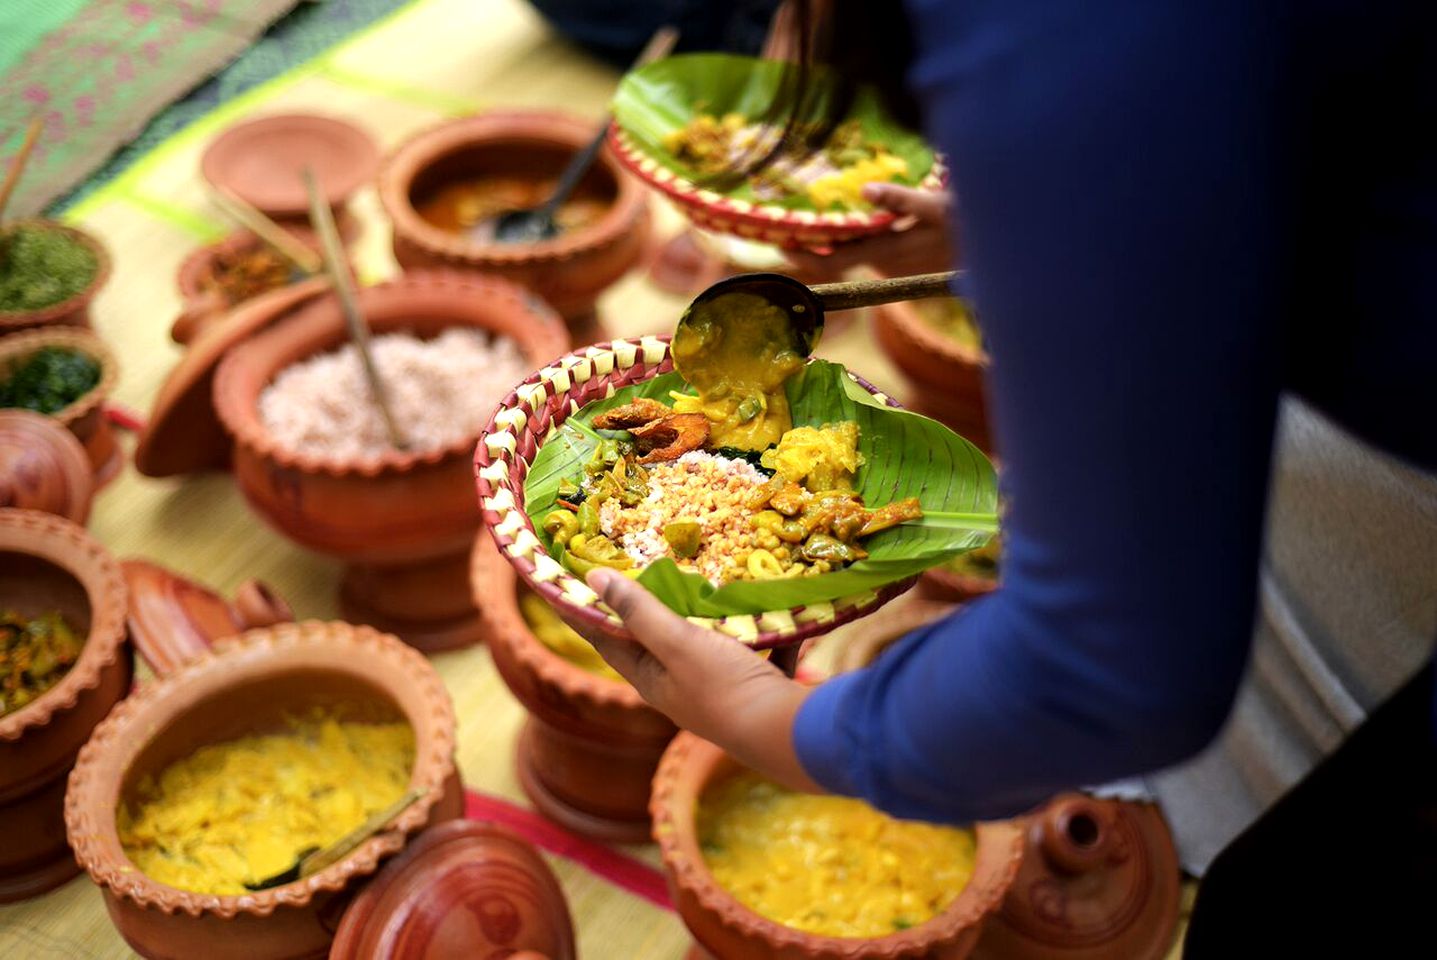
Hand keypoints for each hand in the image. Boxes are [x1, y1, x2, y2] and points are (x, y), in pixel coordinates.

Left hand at [575, 568, 821, 792]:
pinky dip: (751, 625)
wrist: (789, 733)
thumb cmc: (724, 688)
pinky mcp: (751, 681)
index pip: (602, 637)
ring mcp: (715, 684)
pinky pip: (747, 645)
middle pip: (649, 638)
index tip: (557, 581)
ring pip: (700, 640)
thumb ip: (638, 612)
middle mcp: (677, 684)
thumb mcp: (677, 643)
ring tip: (692, 576)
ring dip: (698, 612)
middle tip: (626, 566)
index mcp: (650, 678)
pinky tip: (762, 605)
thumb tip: (592, 578)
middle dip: (639, 606)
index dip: (579, 609)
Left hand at [786, 183, 955, 282]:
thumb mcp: (939, 206)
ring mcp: (893, 264)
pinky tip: (840, 221)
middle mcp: (884, 263)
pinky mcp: (901, 259)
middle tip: (778, 227)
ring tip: (800, 219)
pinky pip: (865, 249)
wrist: (997, 249)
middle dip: (807, 247)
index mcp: (887, 252)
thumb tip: (866, 191)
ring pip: (850, 253)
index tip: (779, 245)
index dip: (804, 256)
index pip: (835, 260)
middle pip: (836, 259)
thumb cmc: (970, 222)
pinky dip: (850, 237)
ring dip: (827, 241)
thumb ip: (902, 199)